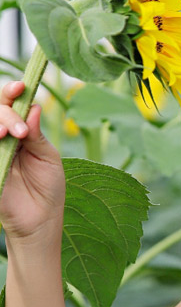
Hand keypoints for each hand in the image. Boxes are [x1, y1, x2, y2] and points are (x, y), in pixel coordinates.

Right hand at [0, 79, 65, 246]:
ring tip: (9, 135)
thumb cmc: (48, 188)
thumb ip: (38, 135)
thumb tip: (33, 106)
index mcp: (20, 131)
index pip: (10, 104)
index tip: (21, 86)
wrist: (40, 220)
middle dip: (6, 113)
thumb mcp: (48, 158)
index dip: (11, 92)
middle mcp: (2, 138)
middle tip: (21, 131)